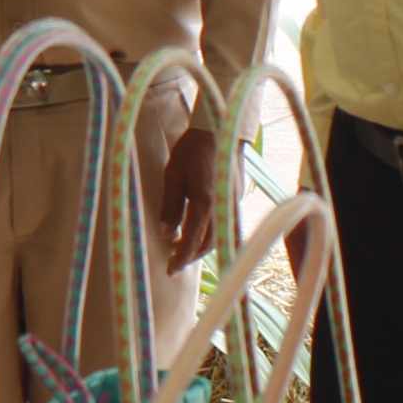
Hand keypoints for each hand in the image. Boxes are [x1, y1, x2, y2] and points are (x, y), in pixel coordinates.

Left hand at [156, 125, 218, 273]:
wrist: (219, 131)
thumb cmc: (191, 151)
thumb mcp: (172, 176)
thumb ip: (171, 207)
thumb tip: (167, 235)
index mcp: (204, 203)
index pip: (192, 240)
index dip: (181, 258)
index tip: (170, 271)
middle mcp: (221, 208)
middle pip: (208, 244)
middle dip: (191, 257)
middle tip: (173, 264)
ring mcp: (232, 205)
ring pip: (219, 237)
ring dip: (201, 248)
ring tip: (182, 250)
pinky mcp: (235, 200)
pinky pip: (225, 226)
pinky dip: (213, 236)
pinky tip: (199, 235)